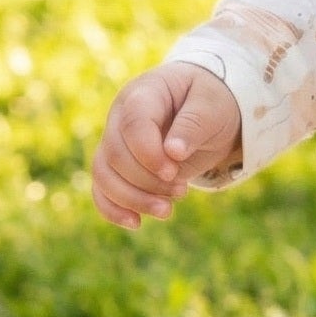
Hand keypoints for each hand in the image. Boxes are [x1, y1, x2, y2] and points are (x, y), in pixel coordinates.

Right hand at [92, 61, 242, 229]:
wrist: (207, 110)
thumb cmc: (211, 100)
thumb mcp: (213, 106)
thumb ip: (193, 124)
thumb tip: (173, 152)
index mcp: (144, 93)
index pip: (133, 124)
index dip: (148, 153)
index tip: (173, 172)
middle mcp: (121, 116)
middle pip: (115, 154)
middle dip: (146, 181)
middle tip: (181, 192)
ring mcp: (115, 140)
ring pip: (104, 175)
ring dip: (132, 199)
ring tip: (167, 211)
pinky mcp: (117, 165)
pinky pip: (102, 189)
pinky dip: (113, 209)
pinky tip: (137, 223)